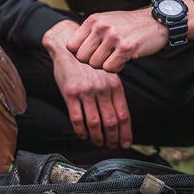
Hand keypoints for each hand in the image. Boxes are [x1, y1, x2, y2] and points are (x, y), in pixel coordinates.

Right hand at [43, 20, 131, 147]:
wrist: (68, 47)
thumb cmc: (88, 63)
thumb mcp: (107, 72)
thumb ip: (114, 91)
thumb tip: (121, 117)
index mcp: (114, 84)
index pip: (123, 114)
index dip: (126, 132)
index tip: (125, 142)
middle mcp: (102, 88)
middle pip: (111, 121)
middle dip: (112, 138)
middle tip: (111, 145)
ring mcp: (86, 91)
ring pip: (94, 123)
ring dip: (97, 137)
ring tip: (98, 142)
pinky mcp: (70, 93)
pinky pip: (77, 118)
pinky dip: (81, 131)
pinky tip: (83, 135)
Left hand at [65, 8, 167, 72]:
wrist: (155, 22)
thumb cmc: (127, 25)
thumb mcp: (105, 22)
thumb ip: (89, 33)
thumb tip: (72, 50)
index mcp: (93, 20)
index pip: (71, 45)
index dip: (80, 54)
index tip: (91, 54)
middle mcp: (101, 26)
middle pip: (82, 57)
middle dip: (92, 62)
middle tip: (105, 58)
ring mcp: (113, 36)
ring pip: (96, 64)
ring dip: (105, 65)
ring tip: (115, 57)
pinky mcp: (126, 47)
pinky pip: (110, 68)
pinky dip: (116, 68)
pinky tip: (123, 60)